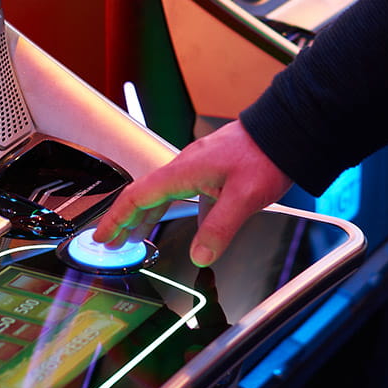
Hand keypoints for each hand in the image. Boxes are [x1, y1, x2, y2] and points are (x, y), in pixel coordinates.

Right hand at [93, 120, 292, 266]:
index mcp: (182, 172)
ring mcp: (195, 167)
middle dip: (124, 221)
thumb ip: (219, 229)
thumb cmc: (264, 155)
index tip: (103, 236)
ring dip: (144, 216)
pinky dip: (167, 209)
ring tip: (134, 237)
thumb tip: (200, 256)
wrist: (284, 131)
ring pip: (160, 195)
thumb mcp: (244, 197)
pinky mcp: (208, 169)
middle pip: (142, 197)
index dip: (116, 218)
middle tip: (112, 242)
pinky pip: (177, 191)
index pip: (137, 197)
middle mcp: (183, 168)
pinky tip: (179, 225)